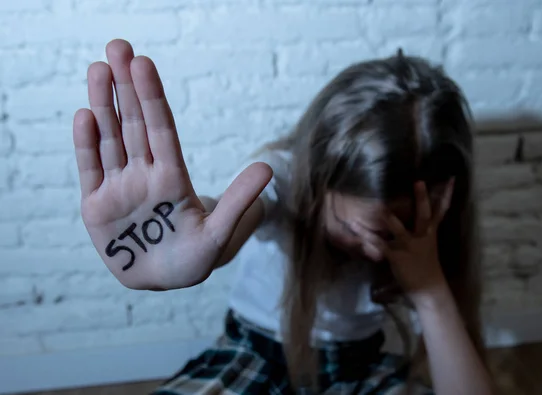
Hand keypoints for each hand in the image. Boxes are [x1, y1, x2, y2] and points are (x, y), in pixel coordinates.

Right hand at [73, 39, 271, 289]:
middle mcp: (145, 174)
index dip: (152, 98)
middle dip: (126, 88)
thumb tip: (267, 167)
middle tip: (119, 47)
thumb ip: (237, 202)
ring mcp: (120, 187)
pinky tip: (85, 116)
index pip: (161, 130)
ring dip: (103, 105)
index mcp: (172, 177)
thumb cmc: (195, 257)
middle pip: (134, 125)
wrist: (164, 280)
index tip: (144, 65)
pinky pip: (91, 170)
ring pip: (110, 140)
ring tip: (99, 69)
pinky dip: (86, 145)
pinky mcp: (97, 205)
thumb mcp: (219, 234)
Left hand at [352, 179, 454, 302]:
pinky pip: (380, 244)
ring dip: (386, 216)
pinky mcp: (397, 256)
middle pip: (423, 213)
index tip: (451, 179)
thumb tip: (415, 222)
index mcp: (431, 233)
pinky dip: (367, 236)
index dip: (446, 196)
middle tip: (419, 181)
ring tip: (378, 205)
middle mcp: (422, 236)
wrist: (429, 289)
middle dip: (421, 197)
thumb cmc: (427, 268)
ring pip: (397, 226)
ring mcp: (409, 245)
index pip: (441, 211)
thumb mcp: (427, 247)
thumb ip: (420, 233)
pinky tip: (357, 229)